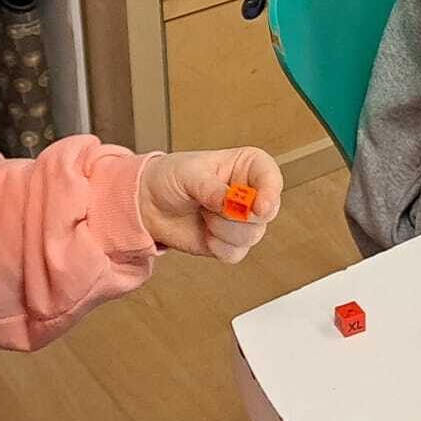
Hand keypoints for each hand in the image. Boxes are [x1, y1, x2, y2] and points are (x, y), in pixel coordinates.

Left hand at [138, 147, 283, 261]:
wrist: (148, 203)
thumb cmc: (170, 177)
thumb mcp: (188, 174)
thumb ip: (211, 188)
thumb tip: (230, 201)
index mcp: (247, 166)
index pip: (271, 177)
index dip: (270, 193)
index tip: (258, 207)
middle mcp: (251, 194)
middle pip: (266, 213)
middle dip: (237, 216)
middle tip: (212, 209)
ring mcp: (242, 220)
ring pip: (251, 236)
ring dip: (221, 230)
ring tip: (203, 214)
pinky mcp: (231, 242)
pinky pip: (236, 253)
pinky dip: (216, 246)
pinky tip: (204, 232)